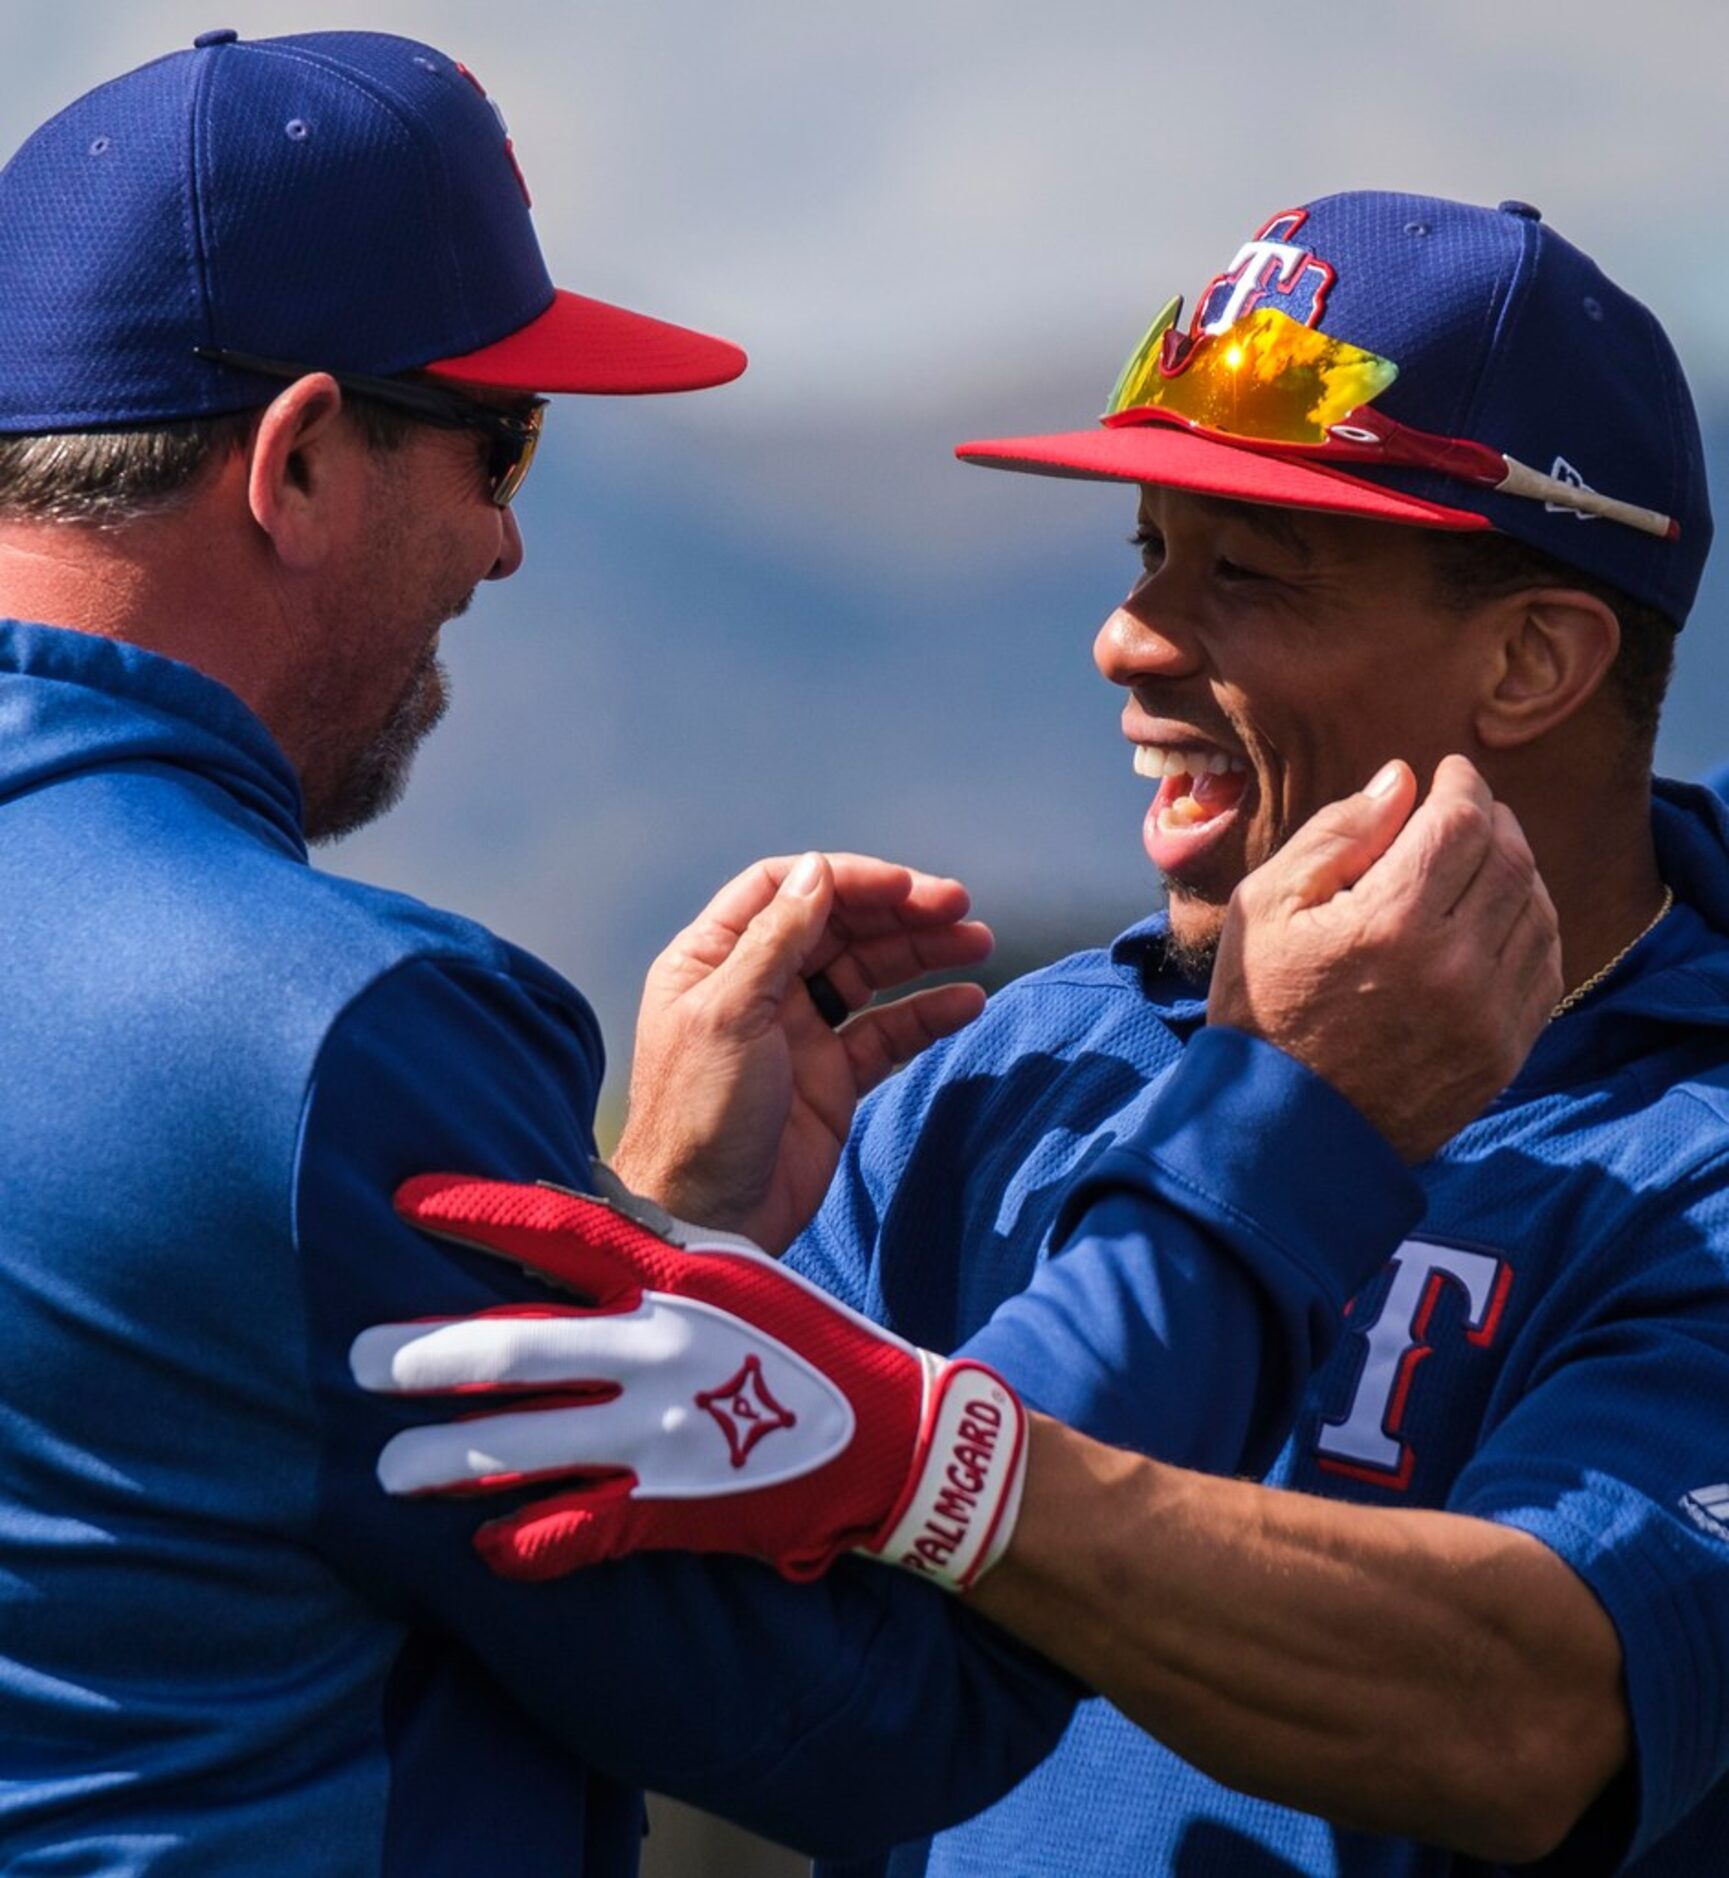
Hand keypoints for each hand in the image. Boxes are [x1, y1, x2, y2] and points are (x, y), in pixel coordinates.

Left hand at [352, 1174, 1026, 1587]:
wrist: (891, 1439)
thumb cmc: (805, 1339)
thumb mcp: (732, 1267)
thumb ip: (647, 1238)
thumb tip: (565, 1196)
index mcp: (673, 1278)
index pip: (554, 1229)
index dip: (475, 1211)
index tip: (403, 1201)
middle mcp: (656, 1348)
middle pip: (514, 1345)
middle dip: (422, 1354)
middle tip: (356, 1358)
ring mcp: (659, 1433)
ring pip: (522, 1448)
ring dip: (442, 1459)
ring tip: (386, 1466)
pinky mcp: (669, 1508)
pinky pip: (572, 1533)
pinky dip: (519, 1544)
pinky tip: (478, 1547)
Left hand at [612, 852, 991, 1251]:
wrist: (707, 1219)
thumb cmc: (699, 1116)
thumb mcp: (730, 1015)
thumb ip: (775, 941)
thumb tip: (817, 871)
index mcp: (714, 960)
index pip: (786, 891)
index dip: (847, 879)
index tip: (904, 886)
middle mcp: (758, 987)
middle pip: (837, 926)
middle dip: (898, 912)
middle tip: (960, 907)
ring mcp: (799, 1031)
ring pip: (870, 973)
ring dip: (924, 953)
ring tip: (979, 942)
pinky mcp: (833, 1078)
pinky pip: (889, 1032)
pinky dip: (928, 1014)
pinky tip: (966, 1002)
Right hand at [1208, 756, 1560, 1162]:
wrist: (1284, 1129)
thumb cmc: (1262, 1009)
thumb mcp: (1266, 908)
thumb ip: (1336, 836)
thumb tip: (1400, 783)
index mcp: (1391, 921)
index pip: (1462, 822)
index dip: (1461, 784)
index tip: (1447, 773)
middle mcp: (1454, 964)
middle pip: (1509, 858)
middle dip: (1492, 818)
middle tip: (1466, 808)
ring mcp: (1488, 1013)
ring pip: (1537, 909)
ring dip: (1517, 868)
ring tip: (1482, 858)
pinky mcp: (1505, 1052)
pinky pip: (1545, 966)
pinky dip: (1533, 925)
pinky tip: (1499, 916)